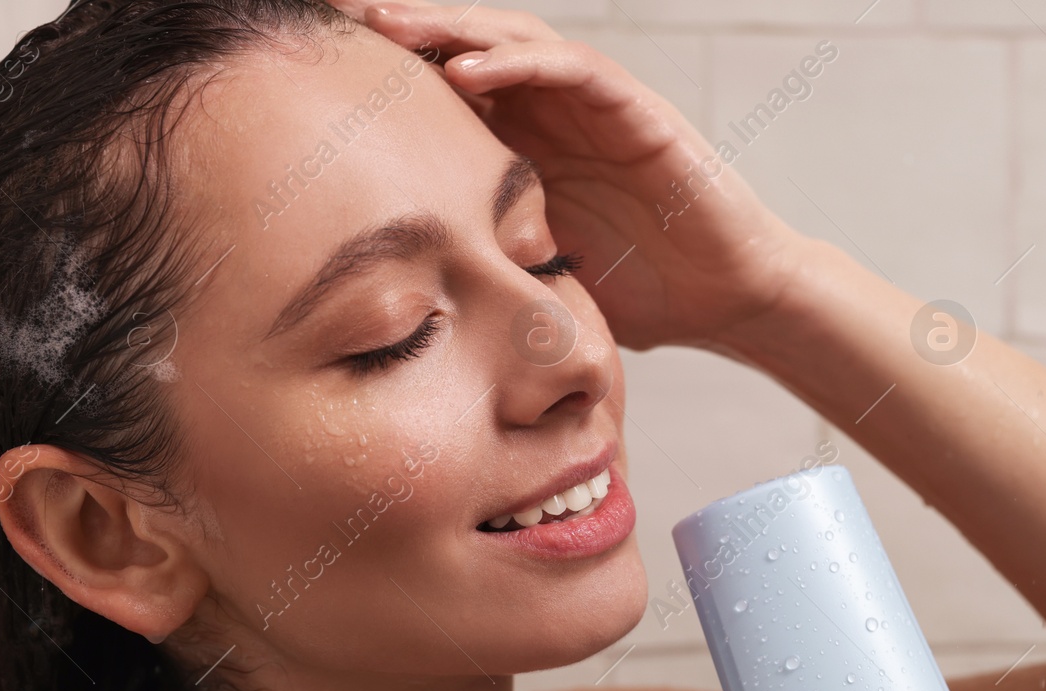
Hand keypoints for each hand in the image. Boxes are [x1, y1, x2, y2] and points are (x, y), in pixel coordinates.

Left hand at [324, 0, 809, 352]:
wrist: (730, 300)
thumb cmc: (643, 293)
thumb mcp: (540, 277)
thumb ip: (486, 264)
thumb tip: (404, 306)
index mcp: (527, 147)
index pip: (445, 89)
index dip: (387, 72)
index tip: (315, 69)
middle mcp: (555, 114)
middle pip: (467, 48)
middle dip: (402, 28)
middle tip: (331, 18)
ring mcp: (596, 107)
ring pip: (513, 40)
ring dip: (448, 28)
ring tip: (385, 23)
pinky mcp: (636, 112)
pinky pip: (572, 70)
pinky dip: (519, 64)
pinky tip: (464, 70)